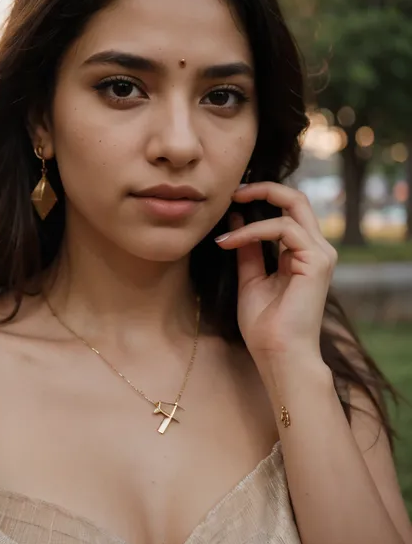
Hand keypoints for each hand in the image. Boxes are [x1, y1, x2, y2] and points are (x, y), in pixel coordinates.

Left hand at [215, 182, 337, 361]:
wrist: (278, 356)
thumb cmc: (266, 326)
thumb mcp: (250, 278)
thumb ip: (247, 248)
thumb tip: (235, 217)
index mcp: (303, 253)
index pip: (289, 210)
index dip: (262, 197)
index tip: (231, 198)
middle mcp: (317, 249)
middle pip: (298, 199)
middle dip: (264, 188)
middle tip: (232, 190)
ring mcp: (320, 254)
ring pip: (293, 205)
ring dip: (252, 211)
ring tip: (223, 229)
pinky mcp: (317, 261)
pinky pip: (283, 228)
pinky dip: (253, 230)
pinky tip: (230, 241)